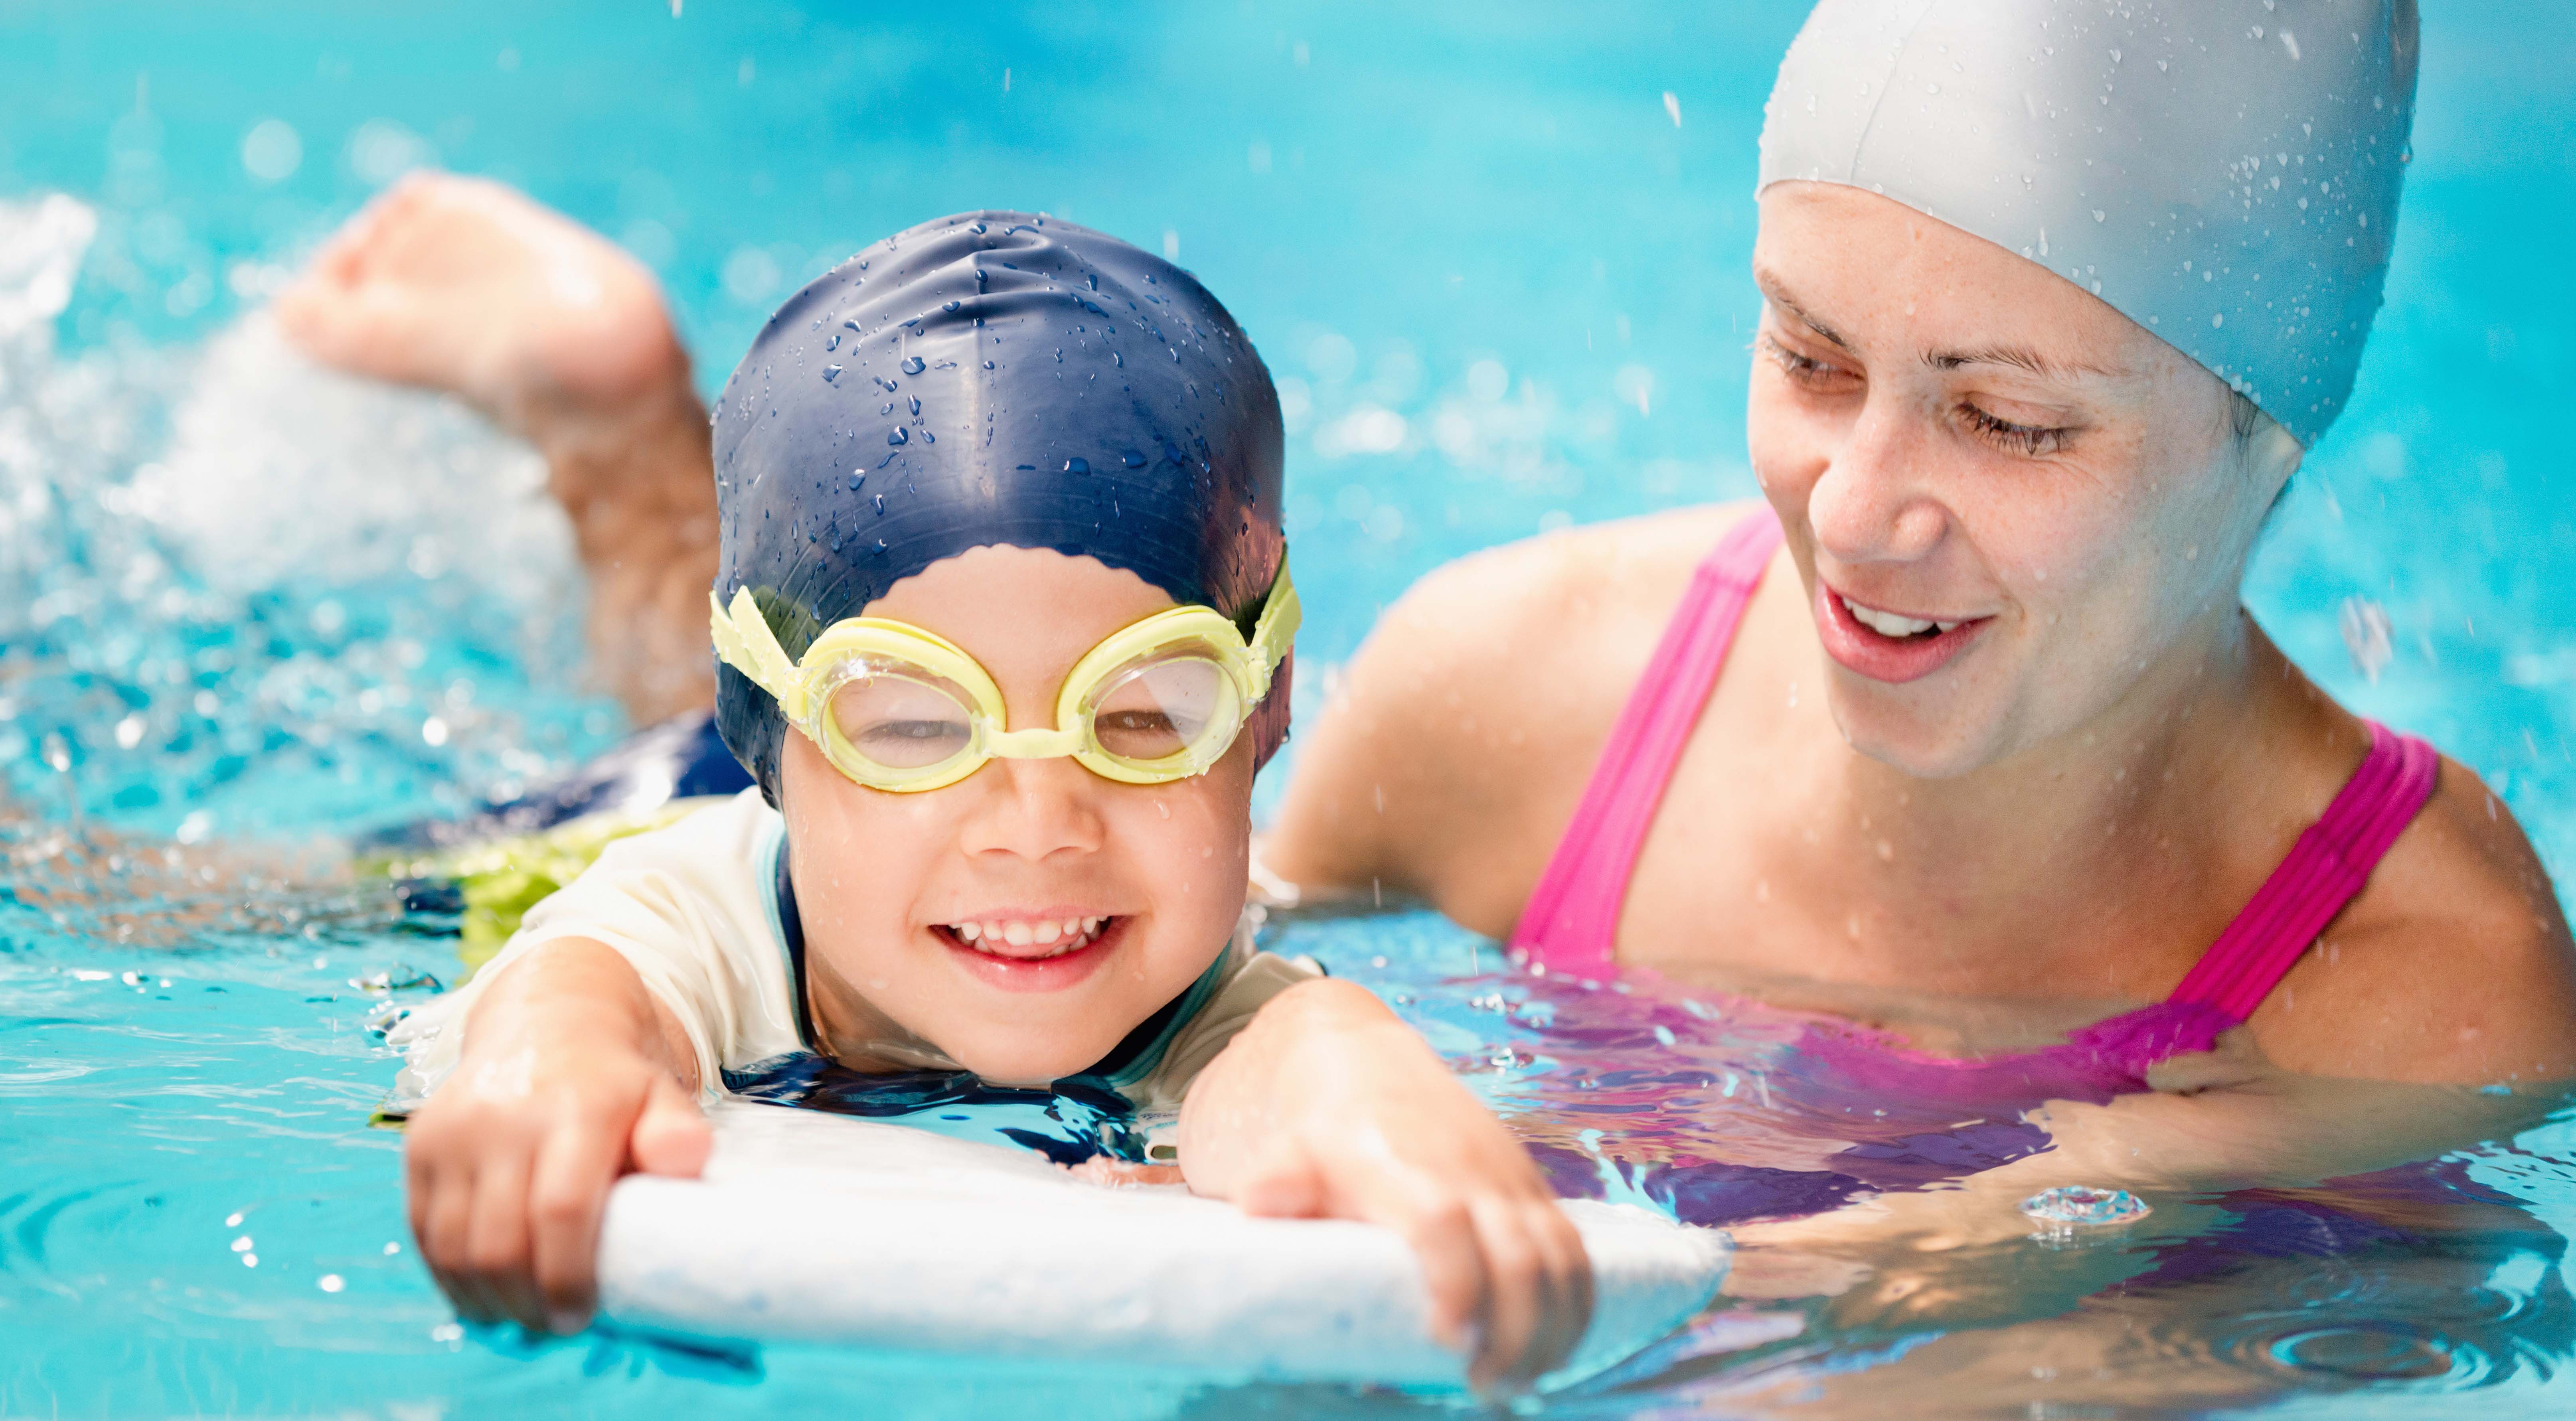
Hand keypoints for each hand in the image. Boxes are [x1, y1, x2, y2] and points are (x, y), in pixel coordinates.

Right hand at [403, 942, 711, 1333]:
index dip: (568, 1278)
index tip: (582, 1316)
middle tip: (552, 1325)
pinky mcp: (420, 1143)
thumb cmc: (616, 1080)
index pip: (561, 1211)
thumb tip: (687, 1162)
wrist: (548, 1018)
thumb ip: (678, 1132)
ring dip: (484, 1299)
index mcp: (577, 1108)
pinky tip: (481, 1293)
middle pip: (500, 1244)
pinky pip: (423, 1232)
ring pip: (453, 1249)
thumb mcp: (662, 1094)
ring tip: (519, 1316)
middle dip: (525, 1303)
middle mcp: (506, 1117)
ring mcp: (454, 1130)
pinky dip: (449, 1276)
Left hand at [1180, 979, 1593, 1394]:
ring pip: (1562, 1259)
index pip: (1446, 1225)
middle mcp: (1472, 1174)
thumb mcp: (1291, 1148)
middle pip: (1520, 1257)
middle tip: (1486, 1385)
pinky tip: (1555, 1351)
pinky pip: (1576, 1251)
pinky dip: (1577, 1305)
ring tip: (1522, 1381)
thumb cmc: (1326, 1127)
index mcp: (1408, 1168)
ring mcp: (1511, 1183)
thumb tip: (1257, 1203)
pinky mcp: (1533, 1192)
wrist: (1366, 1063)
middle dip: (1515, 1332)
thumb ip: (1279, 1179)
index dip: (1456, 1284)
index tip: (1446, 1339)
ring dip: (1553, 1329)